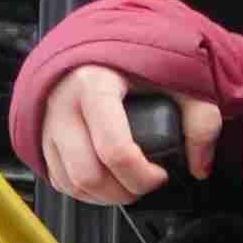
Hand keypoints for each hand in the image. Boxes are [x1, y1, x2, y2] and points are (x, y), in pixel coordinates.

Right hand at [38, 65, 221, 205]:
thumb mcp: (181, 81)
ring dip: (105, 196)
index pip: (114, 149)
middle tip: (146, 182)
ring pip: (72, 184)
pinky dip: (85, 191)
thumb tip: (199, 165)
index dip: (143, 175)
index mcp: (94, 83)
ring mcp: (48, 121)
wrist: (103, 46)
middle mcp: (63, 103)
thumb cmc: (139, 61)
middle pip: (88, 175)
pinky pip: (59, 180)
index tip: (160, 173)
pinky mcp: (41, 137)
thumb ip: (201, 121)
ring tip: (129, 182)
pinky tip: (108, 178)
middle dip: (124, 192)